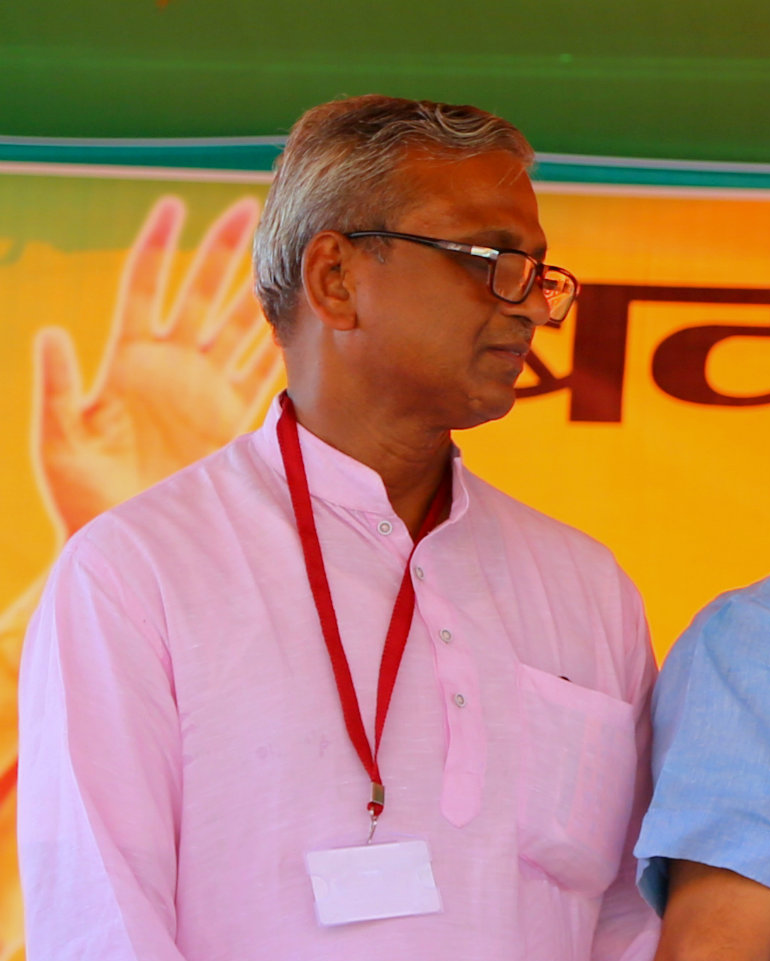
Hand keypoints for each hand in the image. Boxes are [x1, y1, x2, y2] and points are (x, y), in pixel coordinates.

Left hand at [35, 195, 282, 536]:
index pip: (144, 287)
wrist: (127, 540)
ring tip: (292, 256)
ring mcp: (205, 393)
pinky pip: (264, 376)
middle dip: (223, 252)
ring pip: (240, 328)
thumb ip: (58, 388)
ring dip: (261, 293)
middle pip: (202, 295)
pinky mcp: (233, 423)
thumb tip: (52, 333)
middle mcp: (171, 369)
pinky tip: (310, 326)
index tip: (175, 204)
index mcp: (128, 362)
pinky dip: (286, 350)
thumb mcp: (60, 440)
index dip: (160, 246)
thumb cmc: (82, 496)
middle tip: (250, 208)